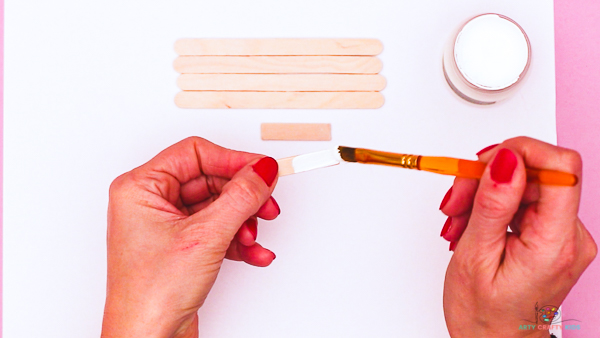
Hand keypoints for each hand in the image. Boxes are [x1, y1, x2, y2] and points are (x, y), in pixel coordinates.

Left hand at [101, 137, 280, 337]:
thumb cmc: (150, 295)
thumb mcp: (205, 237)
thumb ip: (240, 197)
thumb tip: (262, 169)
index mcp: (141, 188)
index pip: (195, 154)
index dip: (233, 160)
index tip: (263, 170)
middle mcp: (152, 202)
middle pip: (211, 180)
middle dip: (243, 197)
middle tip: (267, 205)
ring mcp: (168, 225)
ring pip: (219, 206)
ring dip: (244, 221)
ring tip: (255, 237)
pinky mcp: (183, 246)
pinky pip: (218, 230)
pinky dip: (240, 240)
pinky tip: (255, 254)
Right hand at [439, 137, 595, 336]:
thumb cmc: (483, 315)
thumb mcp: (475, 257)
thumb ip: (493, 205)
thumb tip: (507, 160)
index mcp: (556, 243)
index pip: (561, 167)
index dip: (521, 152)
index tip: (486, 165)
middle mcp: (570, 236)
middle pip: (536, 173)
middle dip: (488, 178)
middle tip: (456, 202)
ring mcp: (562, 236)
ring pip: (524, 184)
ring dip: (483, 195)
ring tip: (458, 223)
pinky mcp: (551, 236)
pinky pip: (523, 202)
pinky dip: (491, 207)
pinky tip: (471, 226)